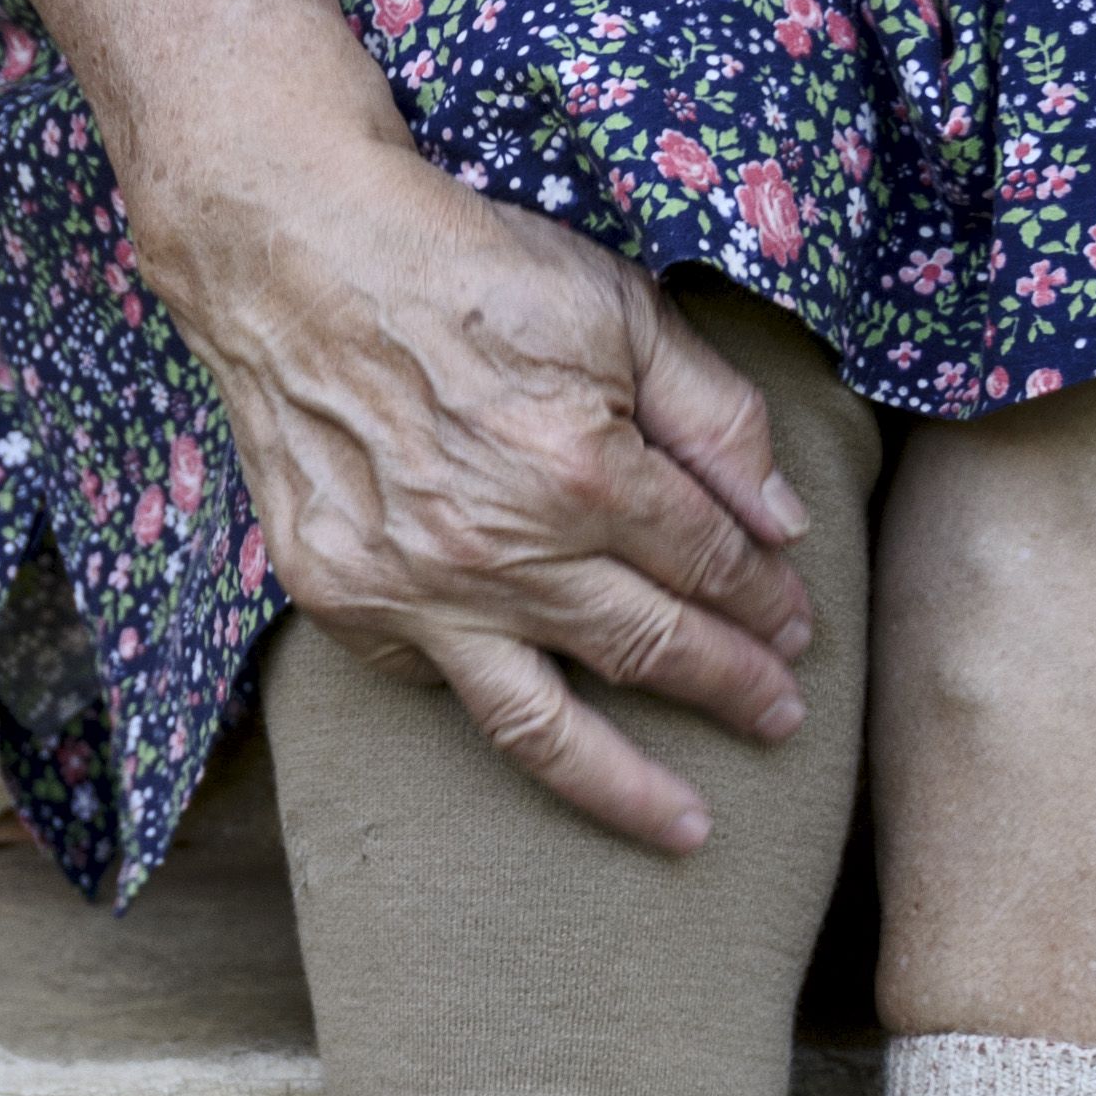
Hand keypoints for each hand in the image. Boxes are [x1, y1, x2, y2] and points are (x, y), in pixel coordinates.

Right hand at [138, 131, 815, 852]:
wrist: (298, 267)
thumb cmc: (467, 270)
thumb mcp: (621, 311)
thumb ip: (714, 418)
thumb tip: (782, 523)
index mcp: (586, 472)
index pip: (708, 566)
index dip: (766, 603)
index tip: (797, 629)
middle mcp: (503, 553)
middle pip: (649, 650)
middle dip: (732, 688)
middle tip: (780, 718)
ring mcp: (417, 592)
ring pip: (539, 725)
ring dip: (627, 786)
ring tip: (685, 829)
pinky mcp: (348, 603)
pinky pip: (437, 684)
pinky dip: (495, 705)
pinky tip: (544, 720)